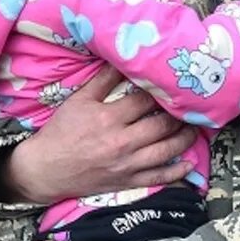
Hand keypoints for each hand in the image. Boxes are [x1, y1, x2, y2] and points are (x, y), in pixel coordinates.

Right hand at [3, 66, 196, 204]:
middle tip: (191, 106)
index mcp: (109, 118)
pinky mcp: (127, 182)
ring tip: (194, 129)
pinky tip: (189, 164)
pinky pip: (157, 178)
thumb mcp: (79, 100)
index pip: (145, 101)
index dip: (161, 92)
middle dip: (179, 115)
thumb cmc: (61, 131)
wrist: (44, 168)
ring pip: (166, 151)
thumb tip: (122, 58)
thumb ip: (103, 80)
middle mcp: (121, 142)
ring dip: (185, 139)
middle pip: (161, 125)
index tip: (172, 85)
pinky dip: (177, 172)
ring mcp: (126, 165)